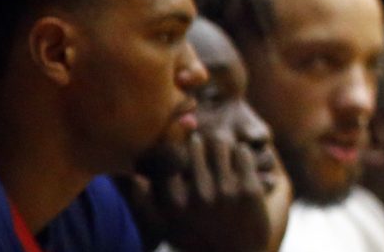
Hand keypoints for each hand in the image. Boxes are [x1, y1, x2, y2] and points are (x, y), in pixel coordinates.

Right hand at [128, 132, 279, 251]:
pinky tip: (239, 158)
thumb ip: (146, 204)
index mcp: (174, 203)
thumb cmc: (198, 241)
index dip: (175, 145)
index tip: (180, 144)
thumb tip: (133, 178)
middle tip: (203, 143)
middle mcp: (198, 195)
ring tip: (221, 150)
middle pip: (196, 145)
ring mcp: (226, 192)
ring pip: (221, 145)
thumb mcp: (167, 227)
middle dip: (199, 142)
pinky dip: (241, 152)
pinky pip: (244, 153)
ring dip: (221, 145)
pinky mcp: (250, 190)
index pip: (170, 156)